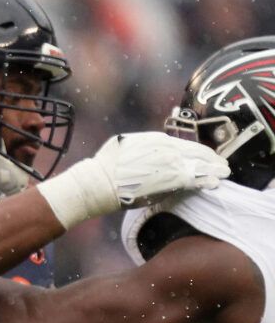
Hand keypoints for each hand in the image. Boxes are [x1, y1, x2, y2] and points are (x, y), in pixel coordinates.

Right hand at [39, 133, 228, 229]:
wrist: (99, 182)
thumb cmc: (106, 166)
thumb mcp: (126, 144)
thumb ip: (144, 146)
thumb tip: (149, 149)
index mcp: (158, 140)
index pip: (187, 145)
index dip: (200, 151)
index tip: (207, 156)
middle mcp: (169, 149)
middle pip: (198, 154)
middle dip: (212, 160)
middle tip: (222, 165)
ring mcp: (172, 165)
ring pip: (200, 166)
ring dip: (214, 170)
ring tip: (223, 174)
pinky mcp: (171, 182)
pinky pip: (195, 180)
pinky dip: (206, 181)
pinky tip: (214, 183)